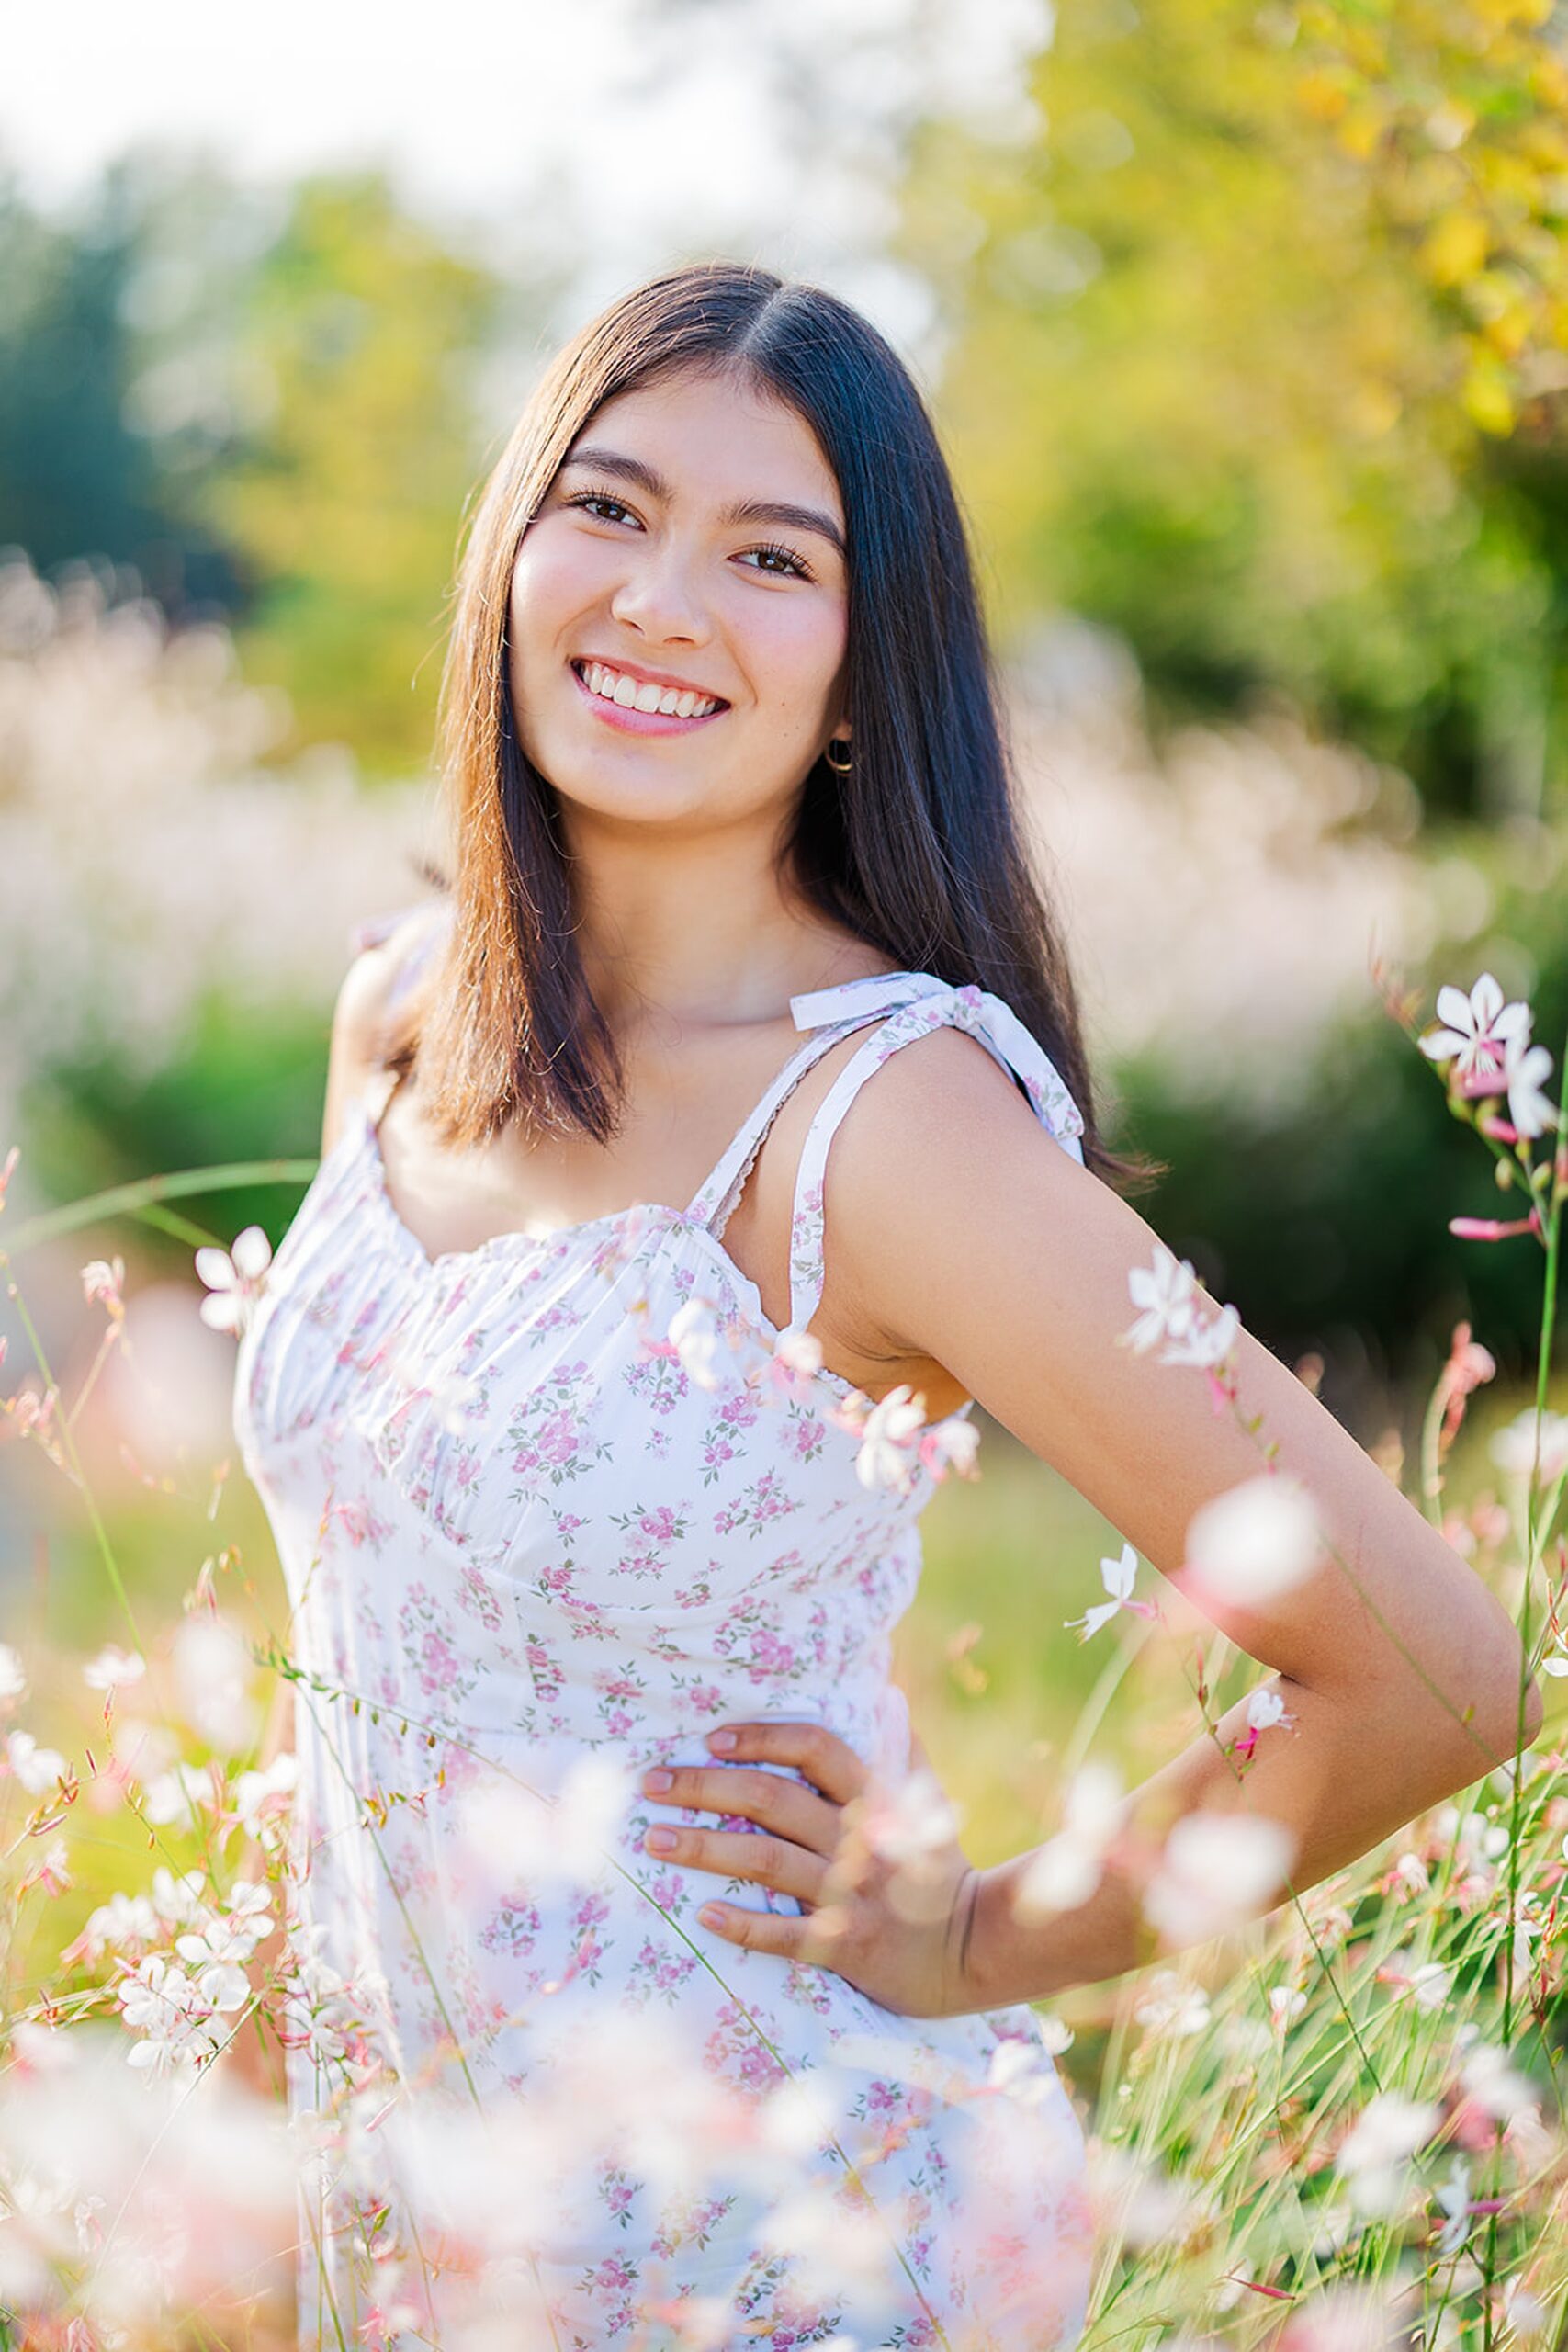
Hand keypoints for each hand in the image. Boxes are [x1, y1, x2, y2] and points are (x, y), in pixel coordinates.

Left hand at [637, 1718, 984, 2019]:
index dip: (762, 1738)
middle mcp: (858, 1840)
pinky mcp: (843, 1947)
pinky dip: (743, 1925)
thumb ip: (900, 1746)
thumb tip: (884, 1687)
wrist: (972, 1949)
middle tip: (652, 1783)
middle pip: (772, 1800)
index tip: (712, 1738)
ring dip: (705, 1848)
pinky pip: (784, 1935)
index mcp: (875, 1798)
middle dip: (705, 1787)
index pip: (815, 1749)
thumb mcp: (928, 1801)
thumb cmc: (938, 1868)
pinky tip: (702, 1915)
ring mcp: (849, 1894)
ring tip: (655, 1840)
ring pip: (766, 1861)